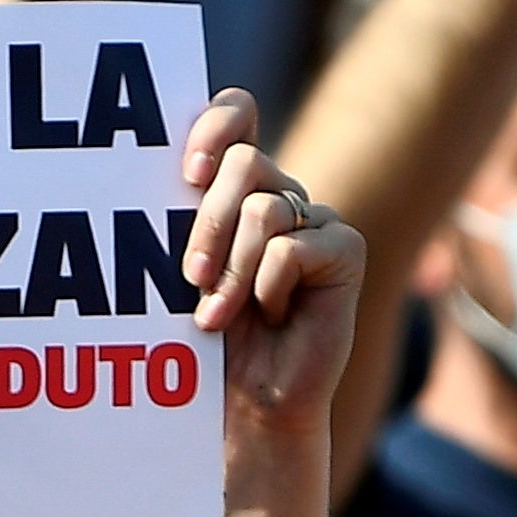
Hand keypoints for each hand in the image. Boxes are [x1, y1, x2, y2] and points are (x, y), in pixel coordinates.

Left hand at [176, 87, 366, 436]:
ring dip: (231, 268)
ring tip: (216, 313)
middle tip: (190, 275)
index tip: (187, 171)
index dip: (215, 125)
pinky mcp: (344, 250)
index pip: (237, 113)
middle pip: (245, 163)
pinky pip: (292, 248)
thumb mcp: (179, 267)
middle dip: (207, 221)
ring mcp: (315, 220)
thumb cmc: (204, 338)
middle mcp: (280, 194)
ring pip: (265, 209)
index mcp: (238, 186)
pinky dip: (267, 287)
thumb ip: (182, 215)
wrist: (247, 402)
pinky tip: (270, 316)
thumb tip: (173, 171)